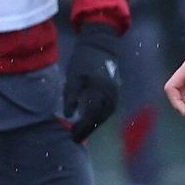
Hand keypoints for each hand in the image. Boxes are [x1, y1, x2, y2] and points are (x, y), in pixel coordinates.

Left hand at [62, 24, 123, 142]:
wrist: (101, 46)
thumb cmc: (84, 60)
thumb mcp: (73, 77)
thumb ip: (71, 96)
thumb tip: (69, 116)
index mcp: (99, 91)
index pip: (92, 115)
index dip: (82, 128)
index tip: (72, 136)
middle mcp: (110, 95)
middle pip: (100, 118)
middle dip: (88, 129)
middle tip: (75, 137)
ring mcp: (115, 94)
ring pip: (105, 115)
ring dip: (94, 124)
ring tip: (82, 131)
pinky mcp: (116, 92)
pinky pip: (108, 109)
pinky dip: (99, 117)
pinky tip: (90, 119)